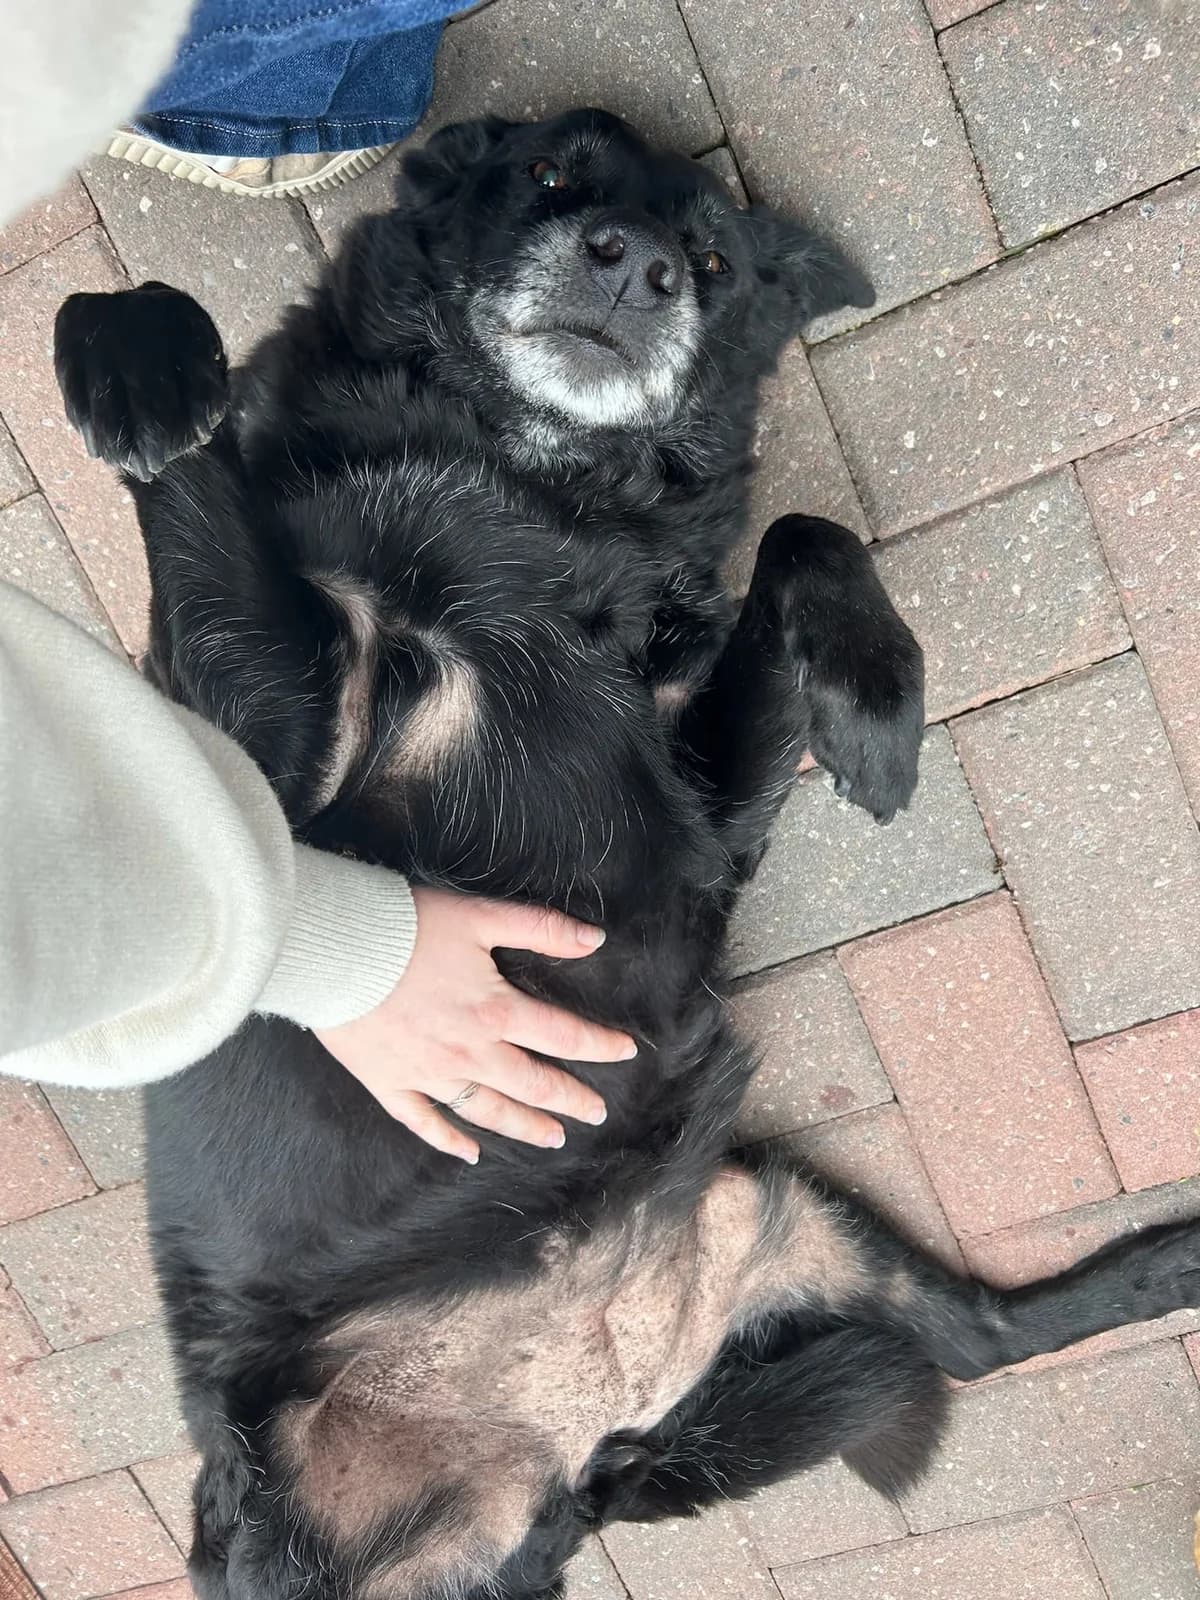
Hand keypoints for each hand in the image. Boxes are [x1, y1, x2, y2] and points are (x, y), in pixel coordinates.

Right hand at [315, 888, 635, 1162]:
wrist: (332, 950)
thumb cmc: (405, 926)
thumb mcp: (481, 916)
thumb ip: (540, 928)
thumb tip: (595, 939)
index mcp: (496, 1011)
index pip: (562, 1035)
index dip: (598, 1045)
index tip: (624, 1052)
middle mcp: (469, 1052)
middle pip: (532, 1083)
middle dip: (569, 1098)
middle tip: (595, 1112)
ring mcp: (428, 1074)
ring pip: (487, 1110)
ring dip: (524, 1126)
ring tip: (553, 1138)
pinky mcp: (389, 1083)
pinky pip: (424, 1122)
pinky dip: (449, 1140)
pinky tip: (469, 1154)